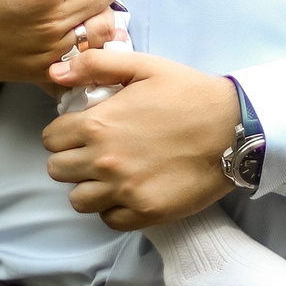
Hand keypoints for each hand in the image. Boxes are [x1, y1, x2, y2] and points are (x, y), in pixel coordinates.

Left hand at [43, 48, 240, 228]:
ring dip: (89, 187)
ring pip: (78, 200)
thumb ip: (96, 65)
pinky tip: (129, 191)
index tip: (84, 131)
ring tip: (111, 175)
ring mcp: (124, 190)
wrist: (233, 128)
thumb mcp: (144, 66)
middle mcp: (103, 161)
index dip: (65, 133)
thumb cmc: (189, 93)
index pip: (51, 139)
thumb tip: (56, 71)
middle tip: (96, 152)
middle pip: (57, 171)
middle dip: (72, 159)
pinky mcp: (145, 211)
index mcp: (97, 125)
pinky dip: (114, 208)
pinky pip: (109, 220)